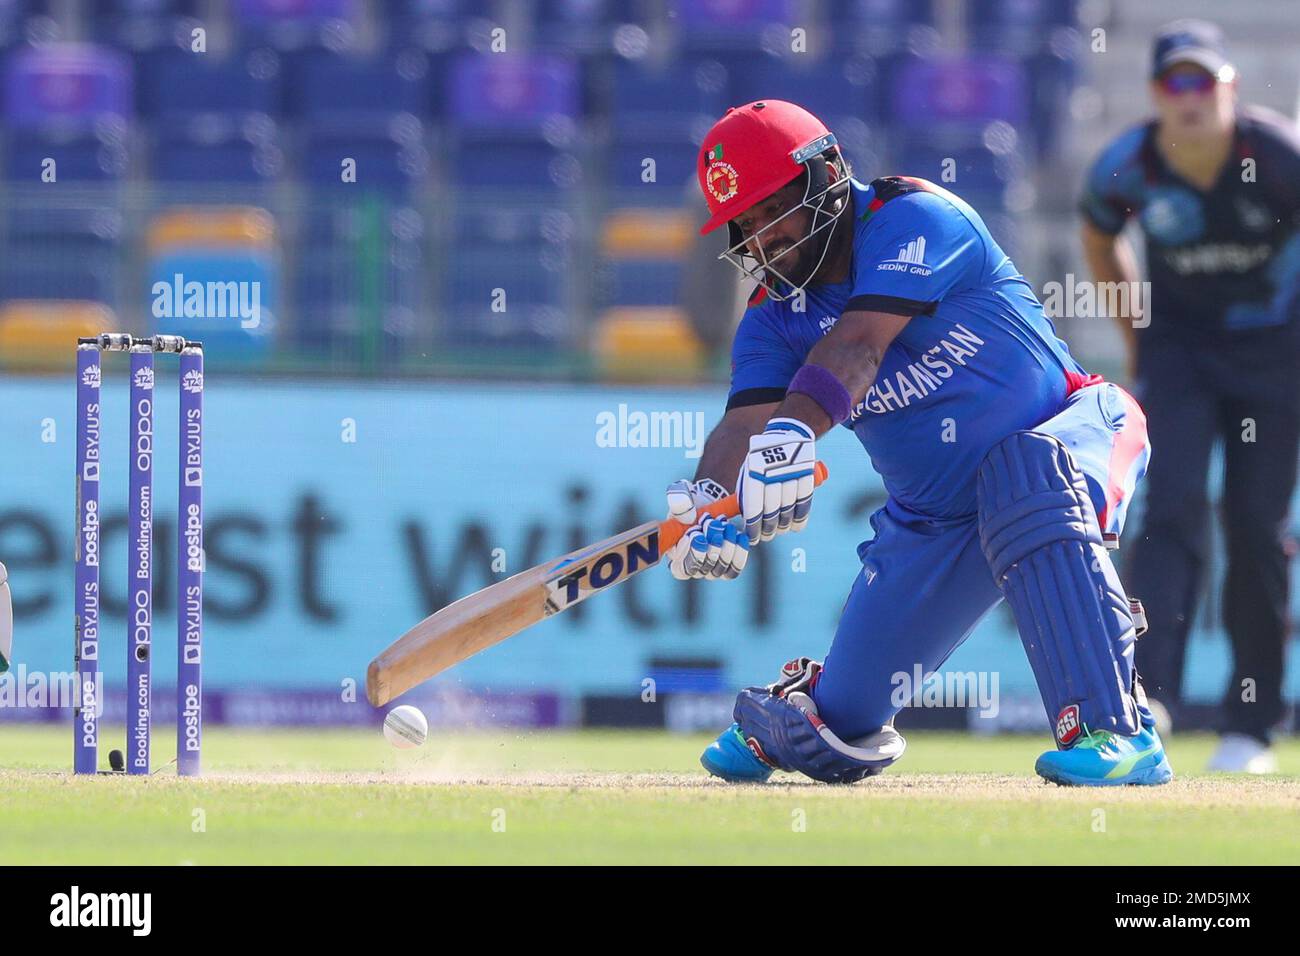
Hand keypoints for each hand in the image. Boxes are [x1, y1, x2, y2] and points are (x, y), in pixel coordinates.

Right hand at [664, 479, 749, 580]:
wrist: (711, 509)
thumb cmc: (693, 508)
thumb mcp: (683, 502)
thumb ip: (680, 505)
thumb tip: (685, 513)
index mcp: (676, 557)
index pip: (680, 569)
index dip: (691, 555)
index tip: (697, 535)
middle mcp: (693, 569)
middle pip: (702, 568)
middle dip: (711, 546)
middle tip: (715, 524)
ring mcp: (711, 570)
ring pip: (719, 569)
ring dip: (726, 547)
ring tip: (728, 526)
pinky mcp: (728, 567)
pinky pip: (734, 568)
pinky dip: (739, 553)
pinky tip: (740, 536)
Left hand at [737, 418, 815, 544]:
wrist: (786, 435)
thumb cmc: (762, 458)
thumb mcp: (749, 470)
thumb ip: (747, 492)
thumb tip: (744, 519)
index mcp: (754, 473)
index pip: (754, 508)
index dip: (753, 527)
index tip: (753, 538)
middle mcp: (772, 474)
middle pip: (772, 512)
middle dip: (768, 529)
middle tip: (766, 537)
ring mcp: (791, 474)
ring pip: (788, 509)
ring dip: (784, 525)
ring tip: (779, 531)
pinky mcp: (807, 474)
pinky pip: (804, 502)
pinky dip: (800, 517)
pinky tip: (795, 526)